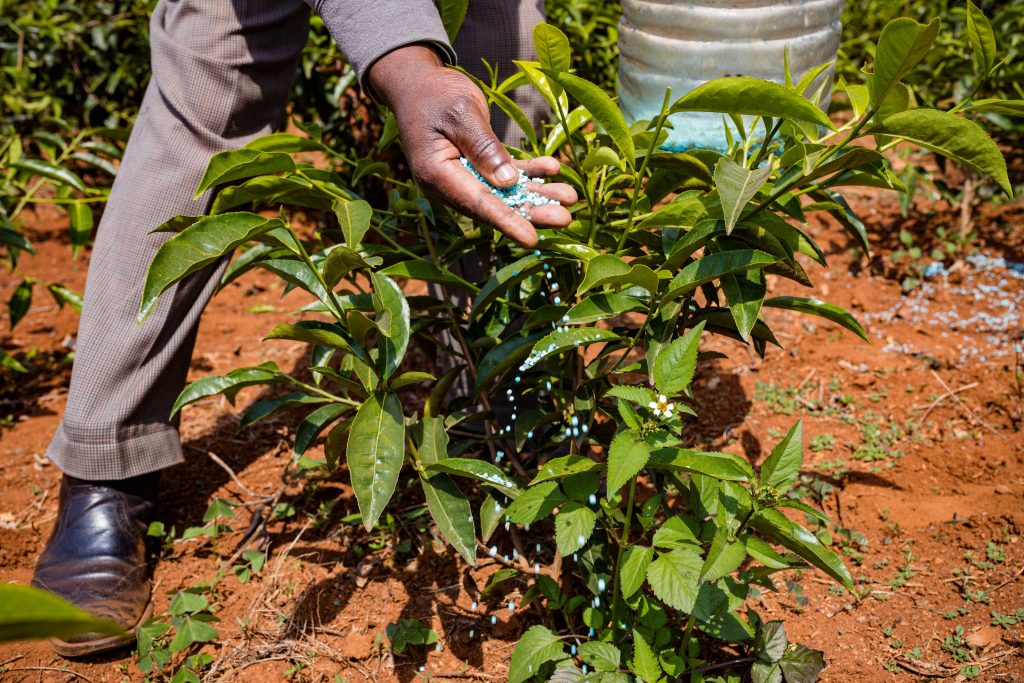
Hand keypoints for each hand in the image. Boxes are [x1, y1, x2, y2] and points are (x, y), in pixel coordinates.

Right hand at [368, 45, 576, 246]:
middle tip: (566, 218)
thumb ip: (483, 147)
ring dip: (538, 194)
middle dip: (532, 212)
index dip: (507, 222)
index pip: (477, 203)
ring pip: (505, 192)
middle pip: (495, 204)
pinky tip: (553, 168)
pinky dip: (529, 172)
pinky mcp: (475, 166)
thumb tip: (508, 182)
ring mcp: (463, 177)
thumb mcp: (461, 113)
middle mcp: (449, 184)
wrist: (417, 83)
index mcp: (437, 174)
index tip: (532, 239)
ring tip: (570, 198)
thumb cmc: (434, 94)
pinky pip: (505, 174)